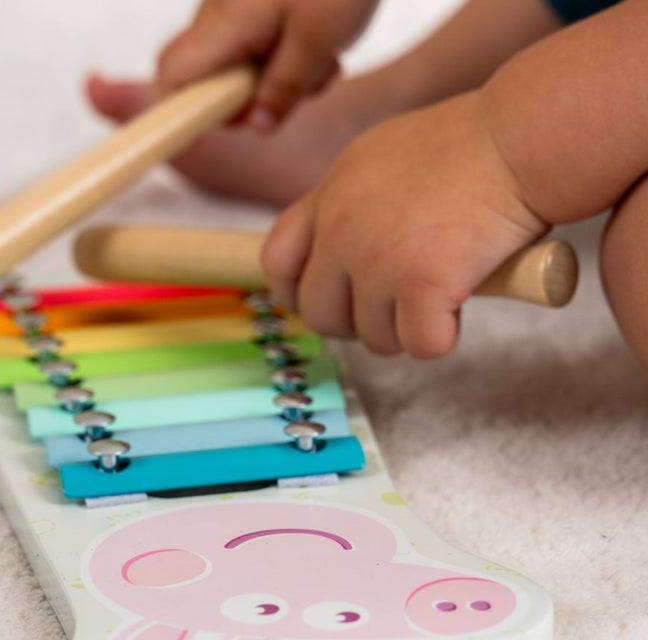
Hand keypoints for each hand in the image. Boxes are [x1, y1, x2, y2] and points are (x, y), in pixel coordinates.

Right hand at [157, 0, 379, 131]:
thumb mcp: (318, 41)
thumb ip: (284, 89)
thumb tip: (256, 127)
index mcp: (225, 23)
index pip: (172, 75)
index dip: (178, 111)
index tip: (206, 130)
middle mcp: (220, 12)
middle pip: (207, 77)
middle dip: (247, 99)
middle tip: (294, 95)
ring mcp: (238, 5)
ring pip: (240, 63)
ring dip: (278, 79)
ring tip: (324, 65)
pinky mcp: (259, 2)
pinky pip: (259, 43)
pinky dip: (288, 57)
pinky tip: (324, 50)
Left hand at [262, 92, 548, 357]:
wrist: (520, 137)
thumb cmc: (470, 143)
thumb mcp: (383, 156)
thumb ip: (353, 204)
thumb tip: (341, 253)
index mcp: (330, 195)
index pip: (277, 259)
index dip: (293, 293)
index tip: (319, 303)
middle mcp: (342, 231)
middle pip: (318, 313)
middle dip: (352, 324)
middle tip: (390, 313)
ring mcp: (377, 261)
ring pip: (372, 337)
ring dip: (403, 331)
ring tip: (437, 298)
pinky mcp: (420, 286)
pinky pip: (420, 344)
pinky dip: (442, 336)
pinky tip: (460, 306)